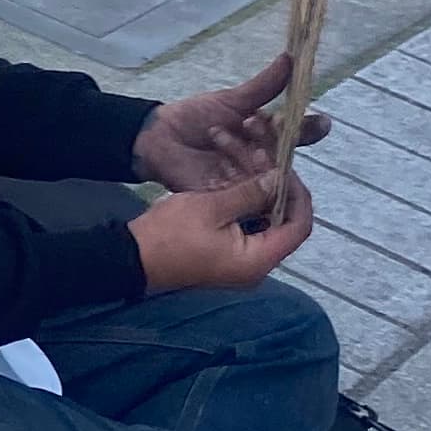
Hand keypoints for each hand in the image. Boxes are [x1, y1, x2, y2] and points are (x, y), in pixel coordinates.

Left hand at [131, 55, 328, 196]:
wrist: (159, 136)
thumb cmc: (196, 118)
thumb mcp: (232, 100)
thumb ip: (264, 85)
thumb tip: (291, 57)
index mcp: (269, 137)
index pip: (299, 134)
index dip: (309, 129)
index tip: (321, 122)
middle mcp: (264, 161)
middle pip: (284, 156)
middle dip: (277, 139)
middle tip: (265, 122)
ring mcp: (247, 180)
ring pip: (266, 175)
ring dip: (257, 155)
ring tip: (244, 132)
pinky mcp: (228, 197)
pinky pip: (242, 194)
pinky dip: (238, 178)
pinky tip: (230, 163)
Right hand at [131, 171, 316, 295]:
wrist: (131, 257)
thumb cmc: (171, 234)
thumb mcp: (211, 206)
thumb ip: (250, 192)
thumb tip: (279, 177)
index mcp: (258, 259)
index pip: (299, 227)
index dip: (299, 195)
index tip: (286, 169)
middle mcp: (257, 266)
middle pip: (285, 227)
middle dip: (280, 193)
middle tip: (269, 164)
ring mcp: (241, 264)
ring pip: (266, 226)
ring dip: (263, 198)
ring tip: (254, 169)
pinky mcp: (227, 258)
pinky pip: (249, 231)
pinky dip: (248, 209)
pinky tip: (239, 185)